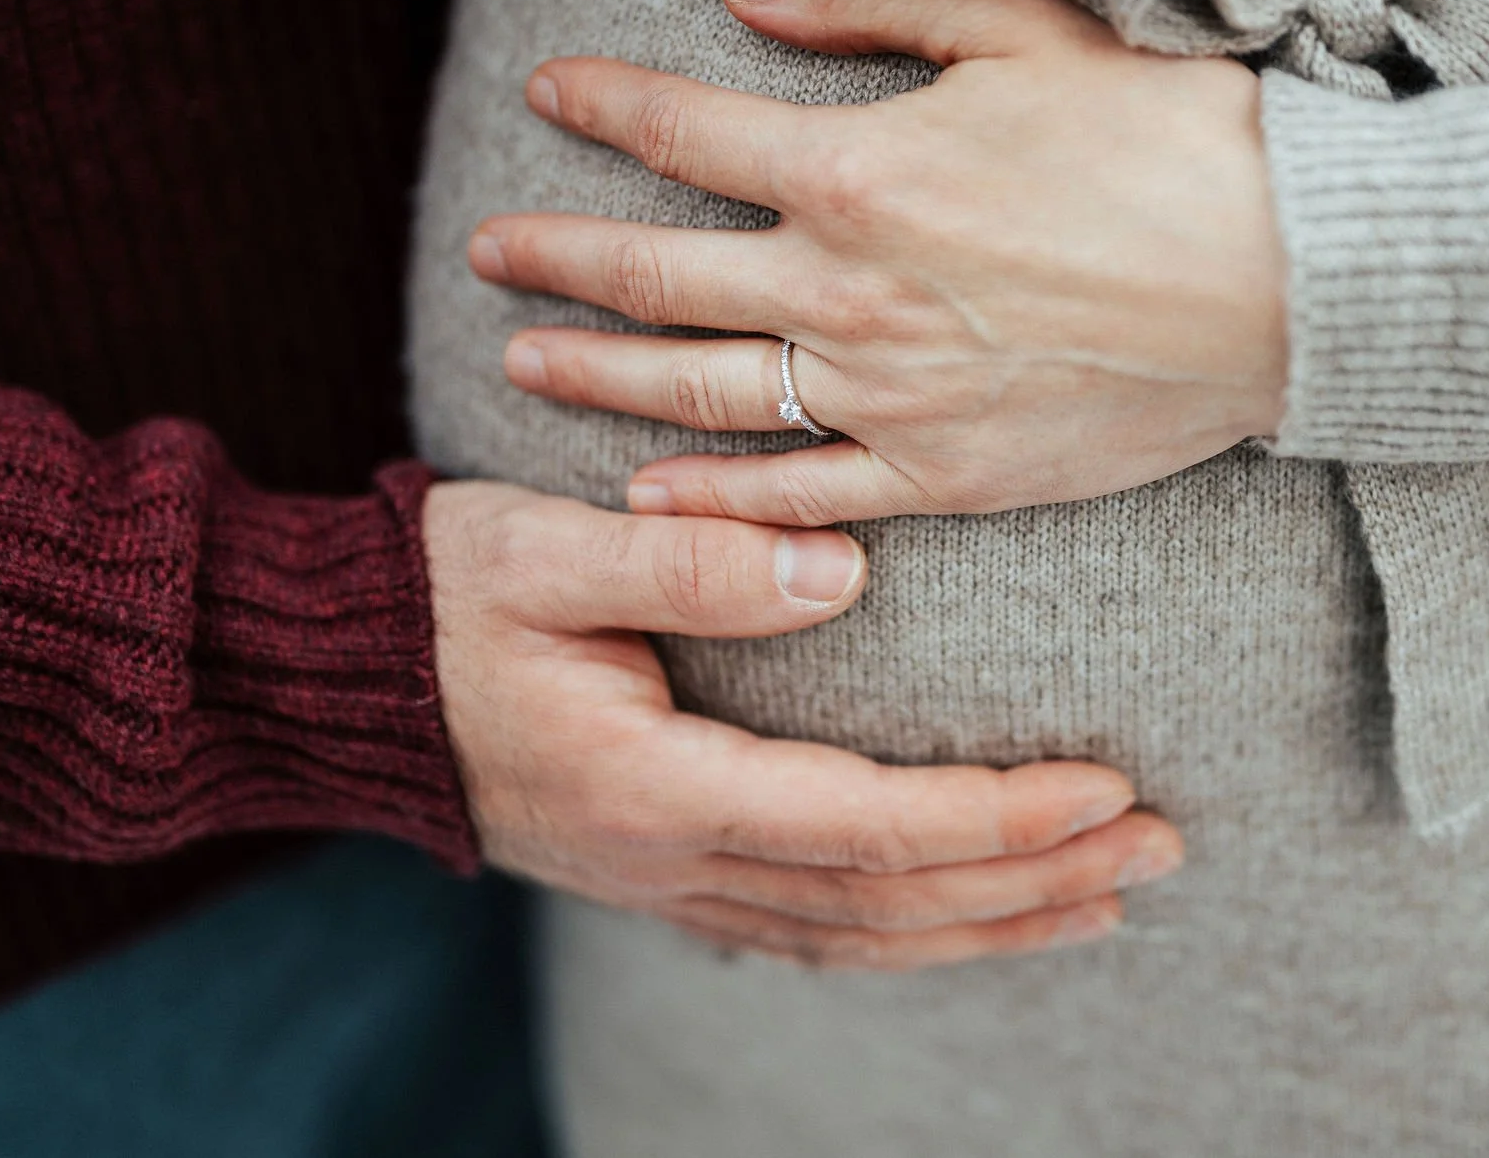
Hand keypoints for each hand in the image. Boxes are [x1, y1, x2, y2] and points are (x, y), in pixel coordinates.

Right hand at [423, 480, 1181, 968]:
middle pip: (887, 902)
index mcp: (656, 787)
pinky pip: (810, 932)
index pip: (864, 826)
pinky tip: (968, 920)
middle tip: (1160, 846)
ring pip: (857, 936)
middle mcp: (671, 863)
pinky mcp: (660, 876)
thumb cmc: (435, 600)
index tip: (1106, 790)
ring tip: (1104, 899)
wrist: (329, 681)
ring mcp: (665, 886)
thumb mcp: (542, 551)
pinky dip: (906, 933)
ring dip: (988, 922)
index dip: (995, 819)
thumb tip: (841, 574)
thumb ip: (688, 559)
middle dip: (1032, 880)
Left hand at [469, 0, 1287, 526]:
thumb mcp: (1025, 31)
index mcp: (857, 171)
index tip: (549, 91)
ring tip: (523, 360)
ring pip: (701, 390)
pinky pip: (800, 496)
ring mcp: (886, 396)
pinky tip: (648, 491)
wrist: (1291, 284)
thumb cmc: (1170, 140)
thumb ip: (875, 7)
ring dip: (598, 374)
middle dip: (557, 256)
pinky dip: (715, 496)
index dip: (601, 104)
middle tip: (486, 250)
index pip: (684, 132)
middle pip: (656, 275)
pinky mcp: (941, 476)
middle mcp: (846, 292)